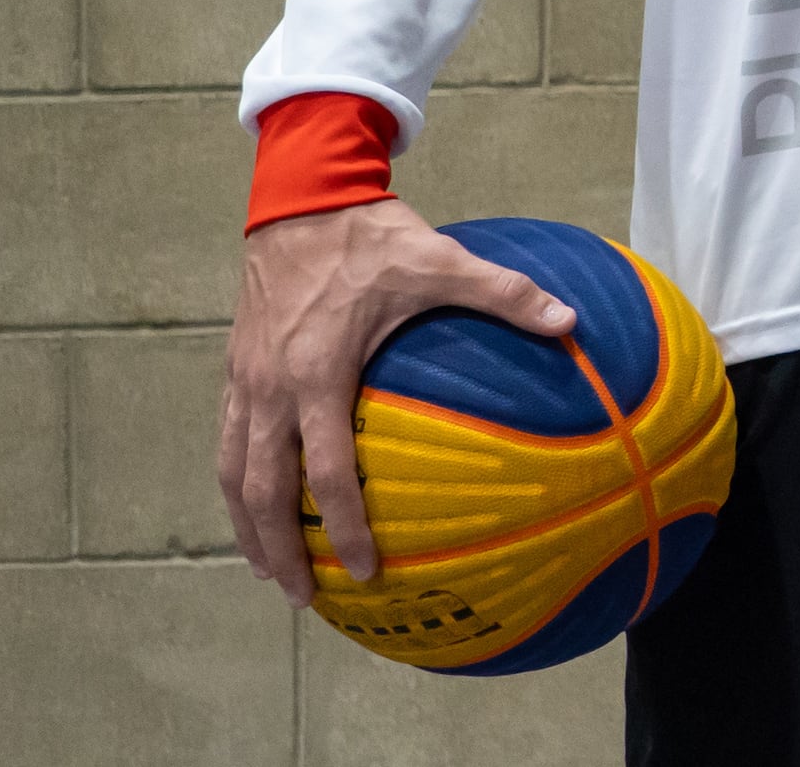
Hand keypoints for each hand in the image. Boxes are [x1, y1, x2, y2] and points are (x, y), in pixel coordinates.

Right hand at [219, 197, 578, 603]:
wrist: (301, 200)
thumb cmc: (373, 237)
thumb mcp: (444, 262)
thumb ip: (508, 294)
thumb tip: (573, 322)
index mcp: (318, 375)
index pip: (328, 474)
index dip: (345, 528)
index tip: (367, 568)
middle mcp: (271, 389)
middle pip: (264, 493)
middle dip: (282, 551)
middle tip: (308, 599)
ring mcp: (245, 383)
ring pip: (233, 474)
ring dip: (248, 527)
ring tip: (271, 571)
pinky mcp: (235, 371)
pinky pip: (226, 443)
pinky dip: (236, 485)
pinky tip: (253, 507)